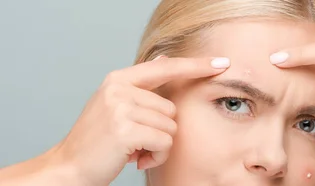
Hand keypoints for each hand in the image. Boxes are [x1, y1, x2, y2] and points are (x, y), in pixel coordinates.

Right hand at [47, 56, 229, 184]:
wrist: (68, 168)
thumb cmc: (97, 142)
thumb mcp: (115, 106)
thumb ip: (140, 87)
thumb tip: (163, 61)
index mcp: (118, 80)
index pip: (165, 68)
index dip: (195, 66)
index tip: (221, 64)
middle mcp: (119, 89)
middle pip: (172, 109)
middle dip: (160, 131)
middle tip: (136, 143)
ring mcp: (121, 108)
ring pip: (171, 127)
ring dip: (158, 146)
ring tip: (133, 150)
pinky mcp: (126, 129)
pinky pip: (165, 143)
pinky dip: (155, 156)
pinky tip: (135, 158)